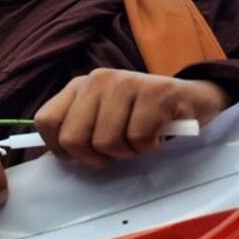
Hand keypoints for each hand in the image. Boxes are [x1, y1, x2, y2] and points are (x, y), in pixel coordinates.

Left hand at [35, 68, 230, 167]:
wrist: (192, 98)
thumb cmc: (140, 115)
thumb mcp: (101, 117)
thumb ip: (76, 129)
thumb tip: (51, 156)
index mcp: (78, 86)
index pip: (45, 121)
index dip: (59, 149)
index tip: (82, 155)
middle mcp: (96, 80)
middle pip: (72, 139)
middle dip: (95, 157)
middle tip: (117, 150)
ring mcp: (125, 83)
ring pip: (106, 142)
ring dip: (127, 152)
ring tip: (140, 138)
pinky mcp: (156, 92)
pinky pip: (138, 139)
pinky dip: (149, 146)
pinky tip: (157, 133)